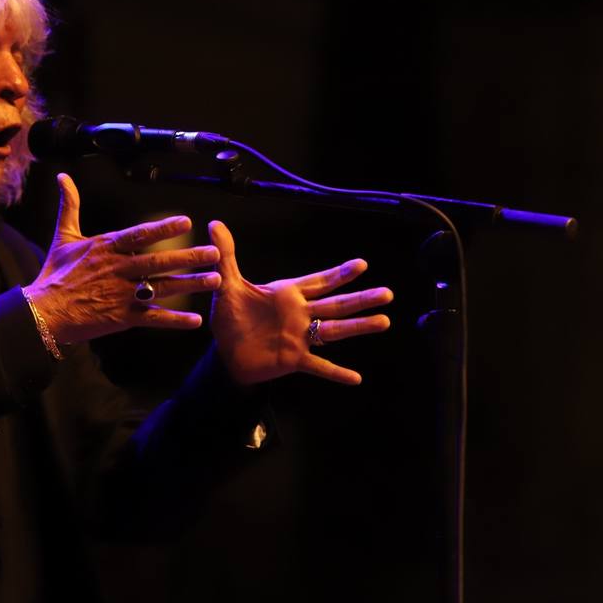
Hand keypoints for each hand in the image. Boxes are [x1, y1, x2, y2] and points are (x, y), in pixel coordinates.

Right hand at [25, 174, 221, 344]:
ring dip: (190, 284)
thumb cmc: (54, 274)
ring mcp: (122, 294)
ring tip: (216, 280)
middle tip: (214, 253)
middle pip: (158, 262)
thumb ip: (70, 206)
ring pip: (162, 288)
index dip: (162, 228)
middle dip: (188, 257)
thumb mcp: (64, 237)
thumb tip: (62, 177)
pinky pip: (153, 318)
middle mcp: (118, 269)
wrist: (43, 311)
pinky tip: (195, 321)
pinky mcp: (122, 317)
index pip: (139, 235)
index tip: (186, 222)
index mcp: (107, 248)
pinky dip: (174, 320)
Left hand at [208, 220, 392, 385]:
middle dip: (361, 298)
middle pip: (336, 305)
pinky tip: (357, 378)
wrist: (225, 353)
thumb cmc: (231, 317)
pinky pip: (319, 366)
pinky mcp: (294, 359)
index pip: (319, 282)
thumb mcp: (227, 285)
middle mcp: (300, 314)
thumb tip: (215, 224)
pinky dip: (337, 372)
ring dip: (359, 327)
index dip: (340, 274)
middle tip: (387, 293)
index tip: (362, 264)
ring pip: (335, 331)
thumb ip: (226, 256)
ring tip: (384, 321)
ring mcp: (300, 338)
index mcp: (288, 294)